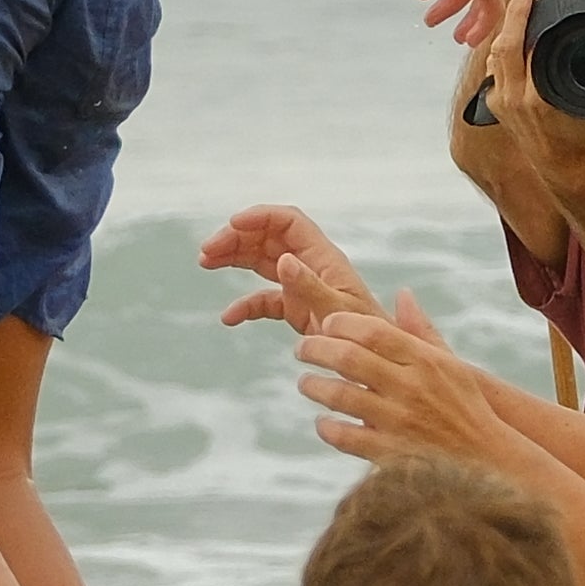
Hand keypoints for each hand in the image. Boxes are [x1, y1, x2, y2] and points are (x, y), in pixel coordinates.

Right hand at [200, 204, 380, 333]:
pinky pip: (265, 299)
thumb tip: (283, 260)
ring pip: (262, 261)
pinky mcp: (296, 310)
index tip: (230, 226)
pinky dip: (245, 304)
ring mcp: (302, 287)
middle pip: (269, 237)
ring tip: (205, 263)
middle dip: (237, 238)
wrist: (379, 368)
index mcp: (324, 259)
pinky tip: (229, 318)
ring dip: (234, 259)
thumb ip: (311, 288)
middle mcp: (311, 267)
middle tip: (206, 253)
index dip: (260, 217)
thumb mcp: (337, 314)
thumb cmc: (367, 341)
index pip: (289, 222)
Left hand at [294, 280, 517, 468]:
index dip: (339, 323)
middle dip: (314, 349)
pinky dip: (327, 427)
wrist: (489, 463)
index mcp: (425, 360)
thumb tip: (403, 294)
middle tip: (301, 349)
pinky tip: (323, 421)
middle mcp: (411, 387)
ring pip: (339, 395)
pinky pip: (345, 436)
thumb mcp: (450, 365)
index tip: (324, 324)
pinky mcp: (390, 455)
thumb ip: (422, 330)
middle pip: (347, 357)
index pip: (370, 330)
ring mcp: (399, 422)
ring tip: (306, 383)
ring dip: (313, 386)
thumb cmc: (466, 408)